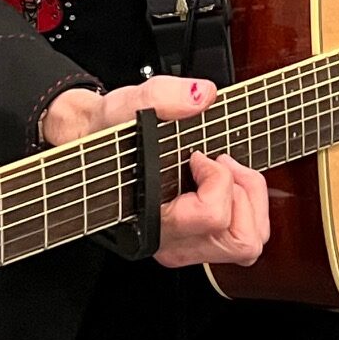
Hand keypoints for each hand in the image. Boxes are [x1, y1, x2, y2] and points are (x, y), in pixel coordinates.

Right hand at [41, 76, 269, 269]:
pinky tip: (222, 179)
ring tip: (223, 170)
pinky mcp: (196, 239)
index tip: (198, 155)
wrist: (89, 144)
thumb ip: (161, 97)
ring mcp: (186, 245)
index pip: (212, 216)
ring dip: (249, 199)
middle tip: (221, 165)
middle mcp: (171, 241)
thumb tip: (202, 95)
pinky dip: (246, 204)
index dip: (217, 179)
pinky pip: (243, 234)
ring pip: (248, 242)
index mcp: (152, 218)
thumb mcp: (125, 105)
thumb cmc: (105, 132)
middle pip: (242, 241)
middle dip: (244, 193)